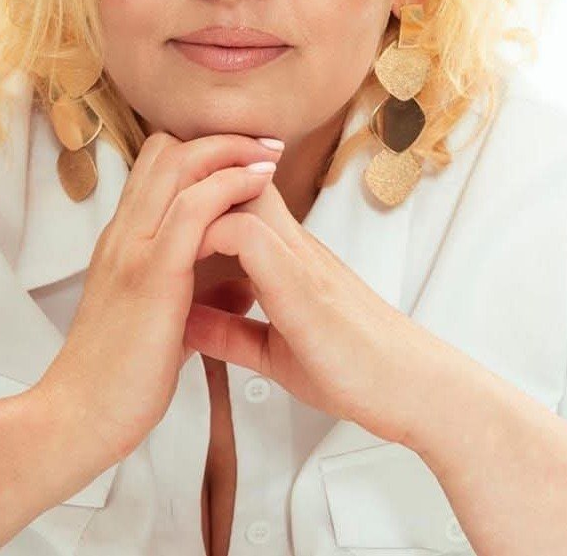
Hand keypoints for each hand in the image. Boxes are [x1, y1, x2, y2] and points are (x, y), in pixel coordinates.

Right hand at [33, 131, 283, 464]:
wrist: (78, 417)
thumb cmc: (121, 374)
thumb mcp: (158, 320)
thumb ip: (193, 293)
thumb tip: (237, 286)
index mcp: (124, 240)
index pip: (156, 166)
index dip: (201, 152)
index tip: (244, 158)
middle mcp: (124, 233)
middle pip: (167, 151)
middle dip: (222, 139)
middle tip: (265, 145)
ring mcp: (134, 248)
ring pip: (179, 165)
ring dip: (232, 150)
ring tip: (270, 155)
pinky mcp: (151, 273)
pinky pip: (193, 207)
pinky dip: (230, 183)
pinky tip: (259, 183)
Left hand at [185, 180, 422, 444]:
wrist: (409, 387)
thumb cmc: (350, 367)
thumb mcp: (274, 348)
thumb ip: (231, 330)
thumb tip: (186, 321)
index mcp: (285, 256)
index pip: (237, 196)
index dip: (199, 192)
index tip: (162, 212)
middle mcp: (292, 244)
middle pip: (236, 178)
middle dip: (195, 178)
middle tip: (156, 201)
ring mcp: (298, 258)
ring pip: (240, 195)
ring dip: (200, 200)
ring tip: (165, 224)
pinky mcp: (301, 284)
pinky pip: (248, 236)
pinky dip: (213, 236)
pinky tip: (186, 257)